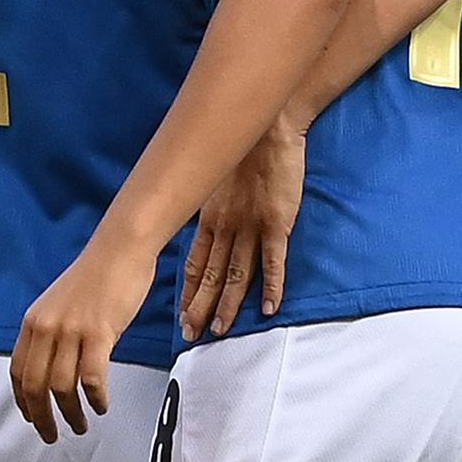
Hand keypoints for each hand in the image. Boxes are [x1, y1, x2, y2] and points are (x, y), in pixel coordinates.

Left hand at [10, 236, 154, 442]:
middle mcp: (47, 328)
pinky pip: (92, 378)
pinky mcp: (98, 333)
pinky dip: (96, 398)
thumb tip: (53, 367)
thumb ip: (52, 334)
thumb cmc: (97, 276)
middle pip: (35, 386)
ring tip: (81, 424)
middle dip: (42, 418)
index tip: (32, 418)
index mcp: (34, 322)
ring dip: (71, 414)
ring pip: (62, 387)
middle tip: (52, 435)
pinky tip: (101, 405)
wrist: (120, 250)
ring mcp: (71, 330)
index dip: (24, 401)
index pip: (19, 371)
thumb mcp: (60, 305)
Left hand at [180, 121, 305, 338]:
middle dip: (200, 306)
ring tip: (221, 329)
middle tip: (192, 333)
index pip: (195, 263)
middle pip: (211, 276)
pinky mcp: (278, 224)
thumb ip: (214, 206)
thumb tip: (204, 222)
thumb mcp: (217, 179)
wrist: (270, 128)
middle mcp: (228, 227)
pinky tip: (268, 308)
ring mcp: (253, 227)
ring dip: (228, 304)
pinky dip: (271, 287)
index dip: (188, 291)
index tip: (182, 313)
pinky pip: (273, 262)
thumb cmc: (245, 149)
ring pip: (236, 274)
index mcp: (211, 217)